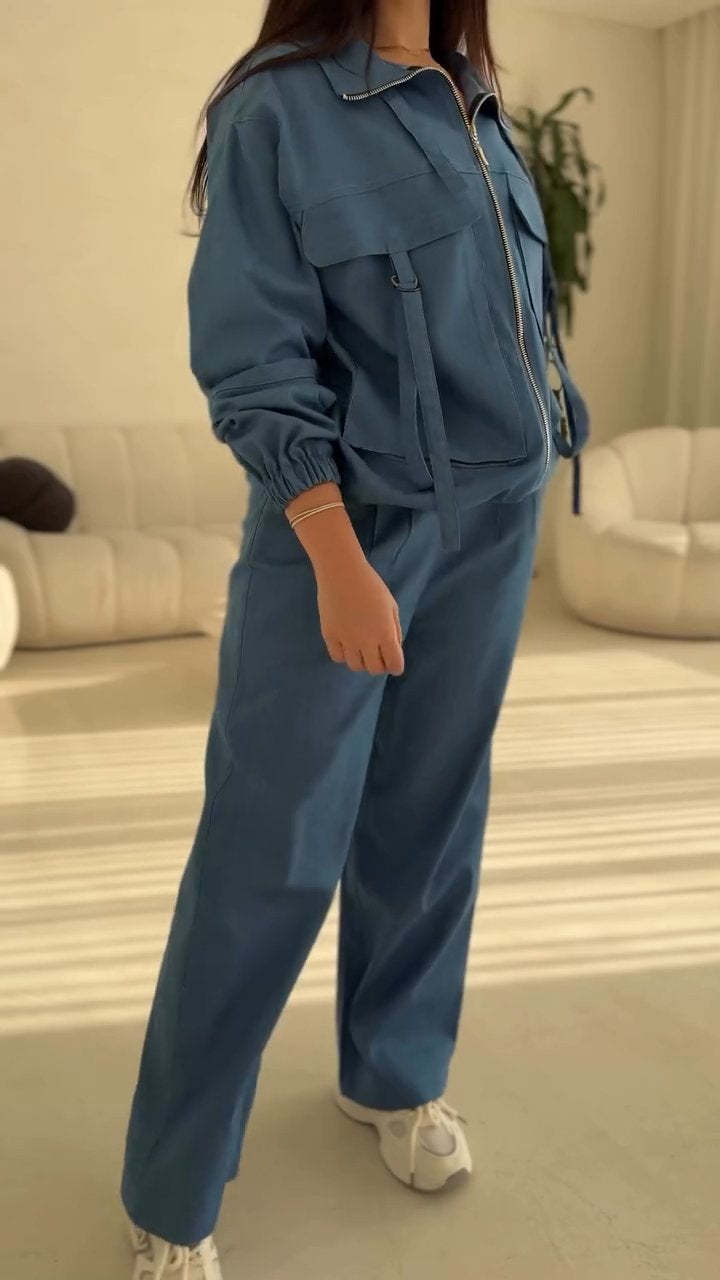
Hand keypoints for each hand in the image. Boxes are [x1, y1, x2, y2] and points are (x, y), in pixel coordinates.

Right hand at [315, 556, 403, 675]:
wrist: (341, 572)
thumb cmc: (371, 585)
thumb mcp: (391, 606)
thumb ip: (395, 630)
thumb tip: (394, 649)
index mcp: (385, 633)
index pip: (394, 665)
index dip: (396, 666)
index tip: (394, 662)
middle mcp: (366, 641)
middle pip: (375, 670)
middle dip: (380, 665)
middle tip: (378, 654)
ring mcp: (346, 640)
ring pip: (356, 666)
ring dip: (362, 661)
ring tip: (362, 648)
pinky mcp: (330, 636)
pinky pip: (338, 657)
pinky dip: (344, 655)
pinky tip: (347, 643)